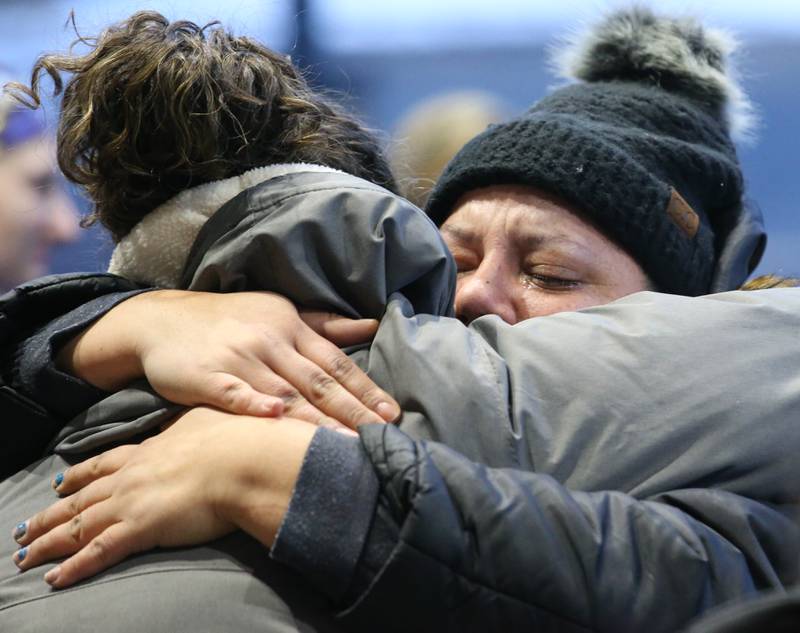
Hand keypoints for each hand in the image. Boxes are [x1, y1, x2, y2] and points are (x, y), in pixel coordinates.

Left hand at [11, 407, 316, 587]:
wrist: (242, 459)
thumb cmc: (234, 438)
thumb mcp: (206, 420)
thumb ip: (189, 425)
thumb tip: (186, 422)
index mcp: (149, 451)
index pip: (104, 465)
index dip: (80, 475)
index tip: (60, 483)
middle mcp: (132, 477)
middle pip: (81, 498)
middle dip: (51, 513)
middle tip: (27, 525)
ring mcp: (132, 502)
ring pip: (78, 525)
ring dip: (49, 542)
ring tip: (26, 553)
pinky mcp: (140, 529)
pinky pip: (98, 553)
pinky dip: (73, 568)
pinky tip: (54, 579)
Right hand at [58, 290, 399, 428]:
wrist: (162, 319)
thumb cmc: (231, 319)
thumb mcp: (279, 311)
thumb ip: (325, 325)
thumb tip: (372, 327)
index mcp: (290, 327)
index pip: (335, 362)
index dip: (364, 388)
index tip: (391, 414)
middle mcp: (269, 341)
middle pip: (317, 381)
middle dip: (352, 410)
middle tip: (380, 436)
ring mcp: (238, 358)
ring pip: (284, 392)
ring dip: (315, 419)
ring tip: (345, 444)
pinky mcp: (207, 376)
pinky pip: (234, 393)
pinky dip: (254, 405)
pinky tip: (276, 418)